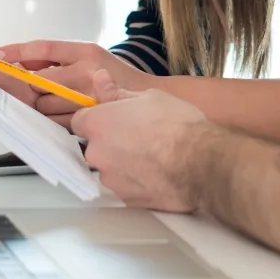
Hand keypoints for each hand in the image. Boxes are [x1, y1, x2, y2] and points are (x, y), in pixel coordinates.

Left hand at [0, 40, 156, 129]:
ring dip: (41, 108)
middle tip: (29, 89)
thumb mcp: (93, 56)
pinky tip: (64, 118)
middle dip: (30, 88)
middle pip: (39, 82)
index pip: (44, 49)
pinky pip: (58, 124)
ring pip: (45, 106)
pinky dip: (53, 122)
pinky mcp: (89, 121)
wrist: (153, 101)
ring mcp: (88, 99)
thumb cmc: (122, 80)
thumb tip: (25, 63)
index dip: (18, 51)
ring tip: (55, 104)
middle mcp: (87, 73)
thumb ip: (61, 60)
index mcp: (88, 53)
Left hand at [70, 70, 211, 212]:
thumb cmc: (176, 125)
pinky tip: (157, 172)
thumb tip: (100, 79)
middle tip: (139, 134)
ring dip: (124, 162)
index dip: (96, 118)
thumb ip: (117, 92)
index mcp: (98, 124)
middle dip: (111, 141)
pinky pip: (125, 186)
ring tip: (152, 155)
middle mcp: (97, 154)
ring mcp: (111, 180)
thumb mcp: (149, 96)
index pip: (79, 121)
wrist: (200, 163)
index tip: (112, 117)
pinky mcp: (127, 200)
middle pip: (94, 146)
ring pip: (110, 168)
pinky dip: (136, 180)